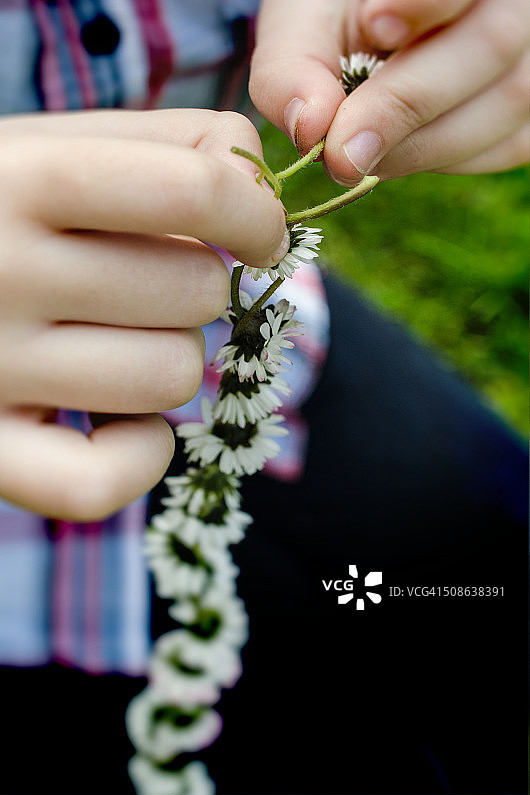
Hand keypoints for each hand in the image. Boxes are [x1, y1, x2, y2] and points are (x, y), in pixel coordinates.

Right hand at [0, 109, 288, 519]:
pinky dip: (139, 453)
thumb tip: (257, 184)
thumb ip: (165, 143)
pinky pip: (106, 480)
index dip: (257, 214)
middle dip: (195, 287)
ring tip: (111, 339)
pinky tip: (114, 419)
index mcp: (19, 177)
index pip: (193, 190)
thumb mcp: (56, 148)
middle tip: (141, 285)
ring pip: (171, 376)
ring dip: (169, 358)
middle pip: (197, 293)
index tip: (260, 235)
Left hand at [250, 0, 528, 182]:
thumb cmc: (337, 22)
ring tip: (360, 151)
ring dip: (420, 147)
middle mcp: (513, 6)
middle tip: (341, 151)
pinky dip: (444, 159)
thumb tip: (310, 129)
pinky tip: (400, 150)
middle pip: (491, 45)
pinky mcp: (528, 115)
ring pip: (504, 106)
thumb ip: (294, 68)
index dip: (426, 1)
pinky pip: (504, 146)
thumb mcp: (305, 25)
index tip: (376, 24)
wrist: (369, 35)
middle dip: (404, 106)